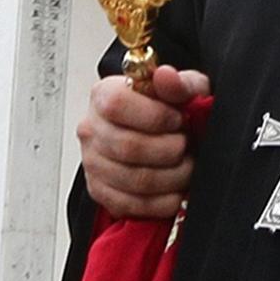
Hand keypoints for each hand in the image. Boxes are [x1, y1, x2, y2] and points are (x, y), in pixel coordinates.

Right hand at [78, 65, 207, 219]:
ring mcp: (93, 163)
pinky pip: (131, 205)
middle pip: (128, 147)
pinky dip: (162, 201)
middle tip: (187, 145)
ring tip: (188, 166)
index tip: (179, 119)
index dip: (155, 115)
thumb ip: (178, 83)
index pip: (116, 105)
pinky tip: (177, 189)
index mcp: (104, 95)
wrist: (158, 129)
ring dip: (172, 177)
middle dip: (170, 150)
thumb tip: (166, 76)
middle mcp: (92, 129)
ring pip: (134, 179)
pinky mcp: (101, 191)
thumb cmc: (169, 106)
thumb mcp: (183, 87)